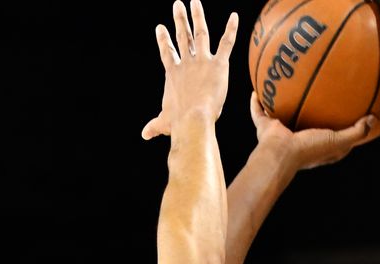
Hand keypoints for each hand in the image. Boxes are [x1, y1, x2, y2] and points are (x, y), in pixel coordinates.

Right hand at [142, 0, 239, 139]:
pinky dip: (231, 29)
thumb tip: (144, 135)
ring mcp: (202, 61)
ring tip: (194, 1)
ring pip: (200, 33)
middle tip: (177, 4)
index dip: (164, 40)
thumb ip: (155, 126)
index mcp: (173, 73)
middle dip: (179, 19)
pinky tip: (235, 16)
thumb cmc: (179, 123)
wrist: (193, 119)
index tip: (160, 27)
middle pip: (182, 36)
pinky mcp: (219, 64)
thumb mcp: (164, 122)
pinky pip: (226, 43)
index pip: (168, 53)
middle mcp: (186, 63)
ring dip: (197, 16)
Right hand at [250, 93, 373, 170]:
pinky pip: (259, 112)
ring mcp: (281, 134)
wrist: (281, 154)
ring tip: (285, 86)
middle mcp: (298, 140)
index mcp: (316, 147)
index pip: (330, 139)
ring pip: (281, 115)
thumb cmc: (310, 150)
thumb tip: (373, 118)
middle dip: (309, 113)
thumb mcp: (339, 141)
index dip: (339, 130)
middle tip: (316, 96)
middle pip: (305, 123)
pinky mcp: (266, 128)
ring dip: (281, 104)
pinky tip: (256, 90)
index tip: (348, 117)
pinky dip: (256, 103)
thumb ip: (357, 132)